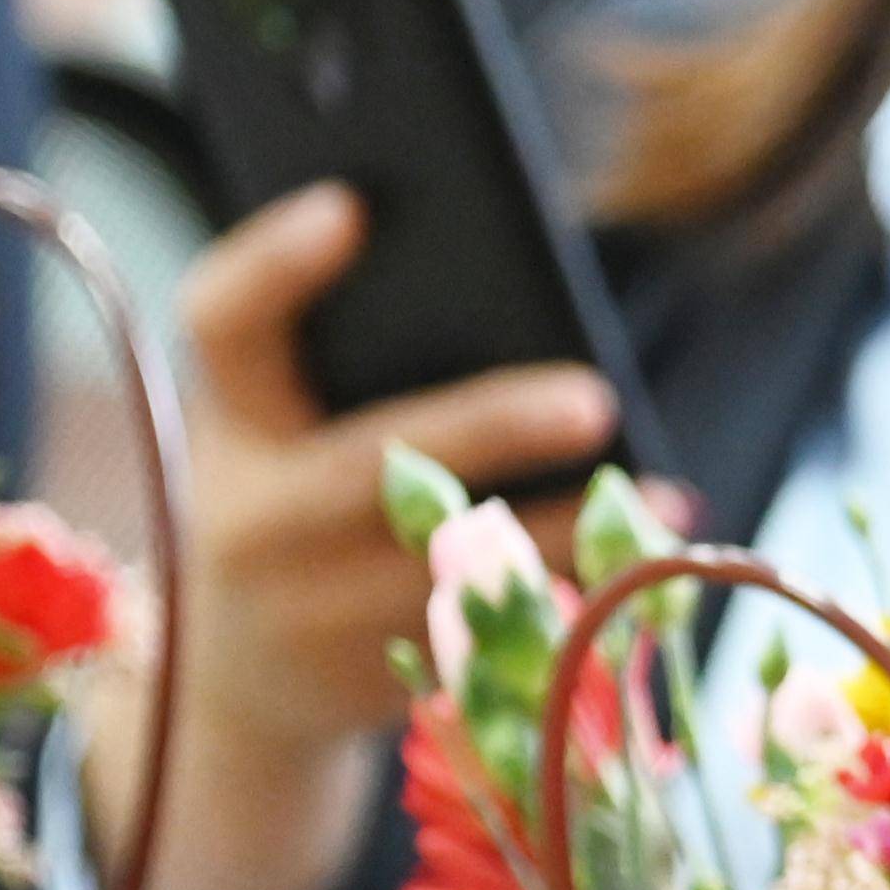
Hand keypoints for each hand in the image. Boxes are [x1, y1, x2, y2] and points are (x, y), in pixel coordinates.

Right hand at [92, 185, 617, 889]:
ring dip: (570, 535)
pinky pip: (486, 638)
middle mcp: (247, 518)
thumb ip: (352, 374)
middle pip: (366, 461)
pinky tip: (651, 574)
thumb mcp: (285, 438)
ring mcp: (305, 611)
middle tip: (596, 398)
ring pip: (449, 566)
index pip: (222, 323)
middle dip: (488, 429)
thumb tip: (513, 298)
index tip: (352, 205)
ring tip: (667, 499)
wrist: (238, 685)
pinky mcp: (369, 679)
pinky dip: (574, 603)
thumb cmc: (297, 511)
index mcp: (227, 425)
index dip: (275, 264)